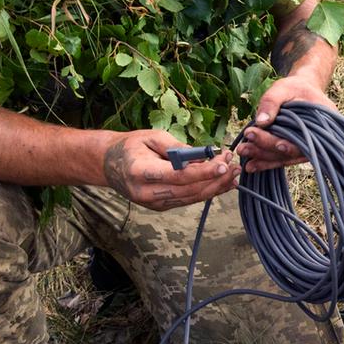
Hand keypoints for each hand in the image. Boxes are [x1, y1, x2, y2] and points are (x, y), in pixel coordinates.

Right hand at [101, 129, 240, 210]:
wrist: (110, 164)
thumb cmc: (131, 146)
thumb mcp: (152, 137)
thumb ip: (177, 148)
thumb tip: (204, 155)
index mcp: (141, 172)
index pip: (178, 175)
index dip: (204, 171)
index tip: (223, 162)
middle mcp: (146, 192)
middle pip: (189, 190)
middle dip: (215, 178)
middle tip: (234, 165)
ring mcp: (153, 203)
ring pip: (191, 198)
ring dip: (215, 187)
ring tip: (234, 173)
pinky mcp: (160, 206)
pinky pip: (187, 200)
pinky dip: (206, 192)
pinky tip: (221, 183)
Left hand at [238, 75, 334, 173]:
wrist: (302, 91)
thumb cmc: (295, 88)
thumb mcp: (283, 87)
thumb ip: (272, 101)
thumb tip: (261, 121)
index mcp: (321, 126)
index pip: (302, 141)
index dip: (283, 145)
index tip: (260, 137)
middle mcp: (317, 141)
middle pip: (291, 152)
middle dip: (265, 150)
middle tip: (243, 148)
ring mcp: (306, 148)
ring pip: (284, 158)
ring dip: (262, 158)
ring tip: (242, 153)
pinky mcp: (294, 151)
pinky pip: (281, 159)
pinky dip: (265, 162)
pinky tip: (250, 166)